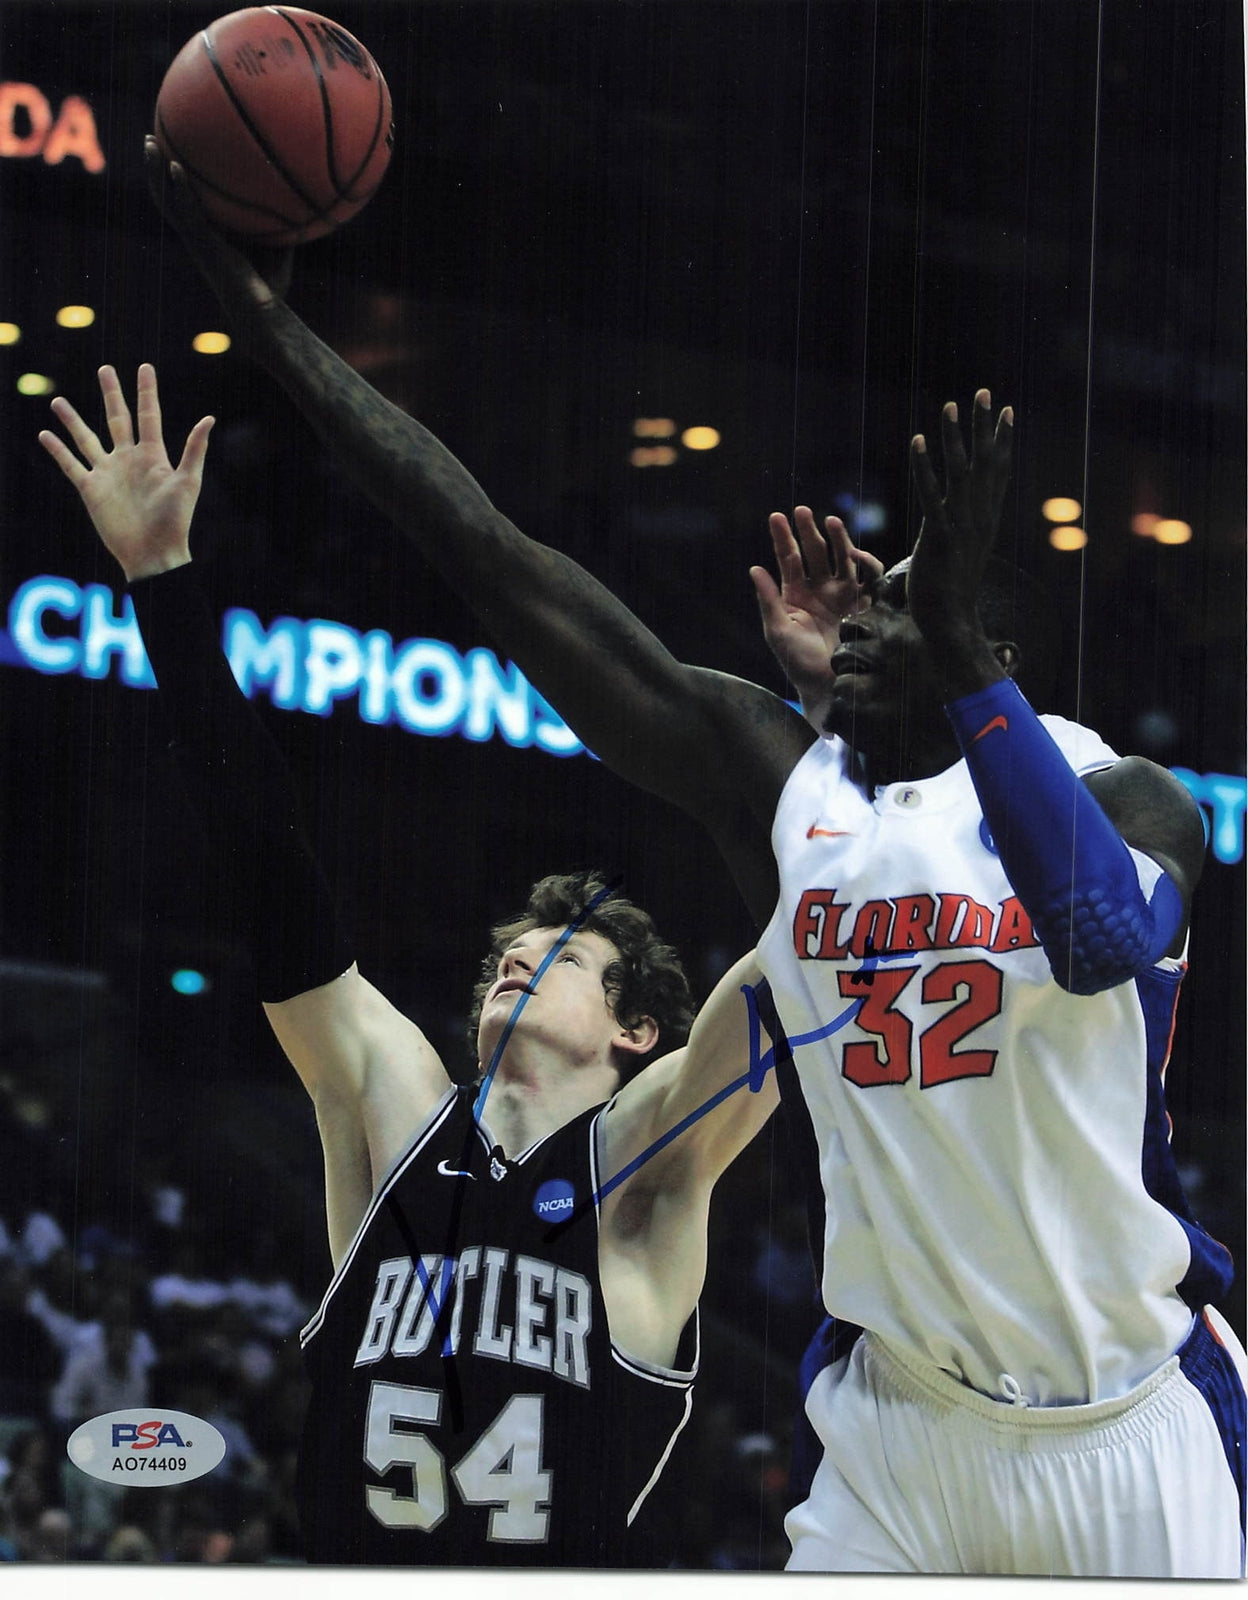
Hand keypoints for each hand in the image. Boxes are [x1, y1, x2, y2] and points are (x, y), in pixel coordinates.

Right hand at [38, 364, 212, 581]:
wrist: (153, 554)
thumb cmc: (174, 521)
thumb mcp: (187, 482)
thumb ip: (194, 449)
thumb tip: (209, 418)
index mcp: (153, 456)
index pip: (148, 415)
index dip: (146, 391)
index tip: (144, 367)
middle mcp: (129, 460)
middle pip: (117, 418)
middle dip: (111, 394)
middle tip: (104, 369)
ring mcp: (108, 473)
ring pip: (86, 438)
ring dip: (73, 419)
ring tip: (58, 400)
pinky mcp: (91, 490)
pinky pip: (71, 465)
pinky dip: (57, 450)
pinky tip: (45, 435)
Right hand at [144, 135, 292, 322]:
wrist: (262, 314)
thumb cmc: (269, 291)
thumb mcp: (278, 251)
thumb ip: (282, 227)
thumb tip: (301, 203)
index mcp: (207, 236)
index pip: (184, 203)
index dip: (174, 181)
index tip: (172, 152)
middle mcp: (196, 236)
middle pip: (166, 197)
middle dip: (155, 169)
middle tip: (149, 138)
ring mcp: (197, 241)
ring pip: (166, 201)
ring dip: (156, 172)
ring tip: (150, 143)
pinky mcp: (204, 246)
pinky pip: (187, 213)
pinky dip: (181, 190)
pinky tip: (176, 167)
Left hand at [751, 508, 882, 721]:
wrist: (828, 686)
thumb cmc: (797, 662)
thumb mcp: (778, 631)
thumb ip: (767, 600)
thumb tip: (754, 568)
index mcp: (795, 595)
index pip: (789, 559)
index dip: (783, 538)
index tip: (776, 516)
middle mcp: (819, 590)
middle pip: (814, 552)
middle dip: (808, 531)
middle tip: (801, 510)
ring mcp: (842, 595)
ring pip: (841, 558)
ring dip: (837, 538)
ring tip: (830, 521)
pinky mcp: (864, 603)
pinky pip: (868, 576)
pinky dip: (864, 562)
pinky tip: (854, 555)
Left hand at [907, 389, 1013, 688]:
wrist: (950, 623)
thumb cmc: (950, 592)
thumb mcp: (962, 553)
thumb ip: (964, 531)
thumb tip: (965, 522)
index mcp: (985, 519)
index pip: (997, 470)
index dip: (1002, 439)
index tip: (1006, 410)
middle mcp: (979, 517)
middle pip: (985, 462)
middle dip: (985, 426)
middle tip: (985, 391)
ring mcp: (961, 525)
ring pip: (960, 471)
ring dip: (955, 436)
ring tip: (952, 404)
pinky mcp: (939, 536)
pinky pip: (931, 493)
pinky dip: (925, 466)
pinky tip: (920, 440)